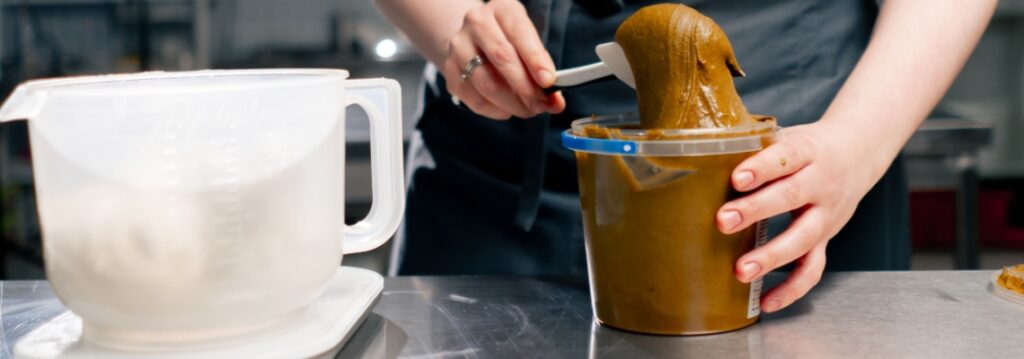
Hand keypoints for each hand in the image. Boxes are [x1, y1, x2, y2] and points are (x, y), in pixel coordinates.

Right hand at [441, 0, 565, 119]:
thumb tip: (555, 103)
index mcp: (501, 9)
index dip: (535, 59)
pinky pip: (476, 100)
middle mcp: (476, 23)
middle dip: (526, 88)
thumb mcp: (528, 41)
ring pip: (487, 84)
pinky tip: (509, 108)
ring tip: (529, 110)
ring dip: (513, 104)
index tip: (548, 82)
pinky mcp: (451, 72)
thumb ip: (543, 68)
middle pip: (502, 58)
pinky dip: (497, 110)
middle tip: (541, 105)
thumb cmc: (509, 40)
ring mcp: (459, 47)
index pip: (519, 33)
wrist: (474, 38)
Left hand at [716, 122, 880, 312]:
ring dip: (772, 257)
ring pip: (803, 239)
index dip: (762, 168)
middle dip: (756, 210)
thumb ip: (753, 146)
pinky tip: (767, 302)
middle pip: (792, 197)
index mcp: (809, 151)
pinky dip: (792, 288)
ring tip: (741, 271)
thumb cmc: (808, 147)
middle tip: (724, 221)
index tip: (736, 178)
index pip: (787, 156)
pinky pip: (812, 268)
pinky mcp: (826, 240)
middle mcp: (822, 184)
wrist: (859, 153)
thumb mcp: (788, 136)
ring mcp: (826, 215)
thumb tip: (700, 155)